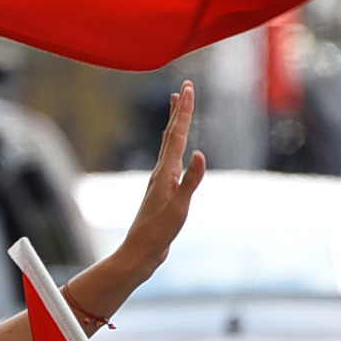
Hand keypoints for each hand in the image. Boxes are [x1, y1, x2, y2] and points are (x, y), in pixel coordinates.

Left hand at [112, 82, 205, 272]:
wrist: (141, 251)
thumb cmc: (159, 231)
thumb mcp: (179, 207)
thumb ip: (190, 181)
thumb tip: (199, 153)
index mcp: (166, 172)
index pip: (177, 134)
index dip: (184, 111)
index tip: (187, 88)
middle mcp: (162, 171)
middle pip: (171, 133)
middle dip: (179, 110)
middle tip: (184, 88)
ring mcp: (162, 180)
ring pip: (169, 145)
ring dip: (174, 124)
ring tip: (176, 108)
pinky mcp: (164, 190)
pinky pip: (171, 159)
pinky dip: (174, 146)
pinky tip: (176, 150)